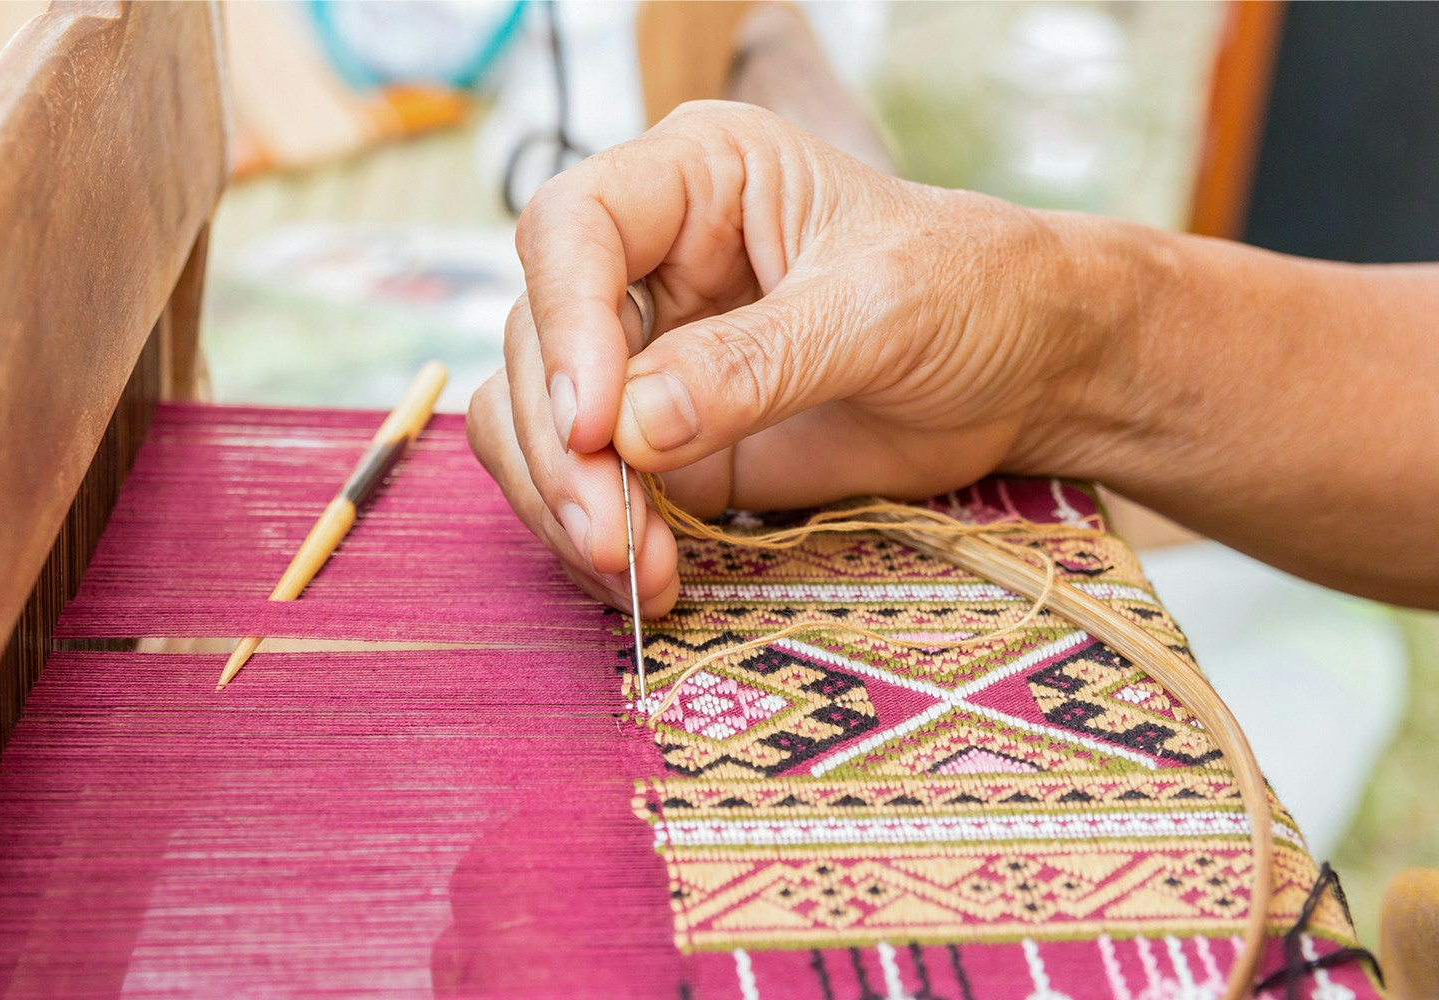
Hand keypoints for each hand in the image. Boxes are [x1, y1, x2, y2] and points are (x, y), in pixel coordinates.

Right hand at [467, 101, 1107, 615]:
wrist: (1024, 373)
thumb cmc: (973, 291)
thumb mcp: (880, 308)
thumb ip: (758, 362)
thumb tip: (631, 429)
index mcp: (694, 177)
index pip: (572, 227)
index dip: (563, 322)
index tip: (595, 425)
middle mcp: (647, 260)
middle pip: (535, 338)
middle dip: (560, 448)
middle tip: (613, 533)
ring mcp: (644, 354)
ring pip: (532, 418)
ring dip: (562, 501)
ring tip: (636, 569)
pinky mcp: (659, 440)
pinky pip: (583, 484)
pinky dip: (591, 534)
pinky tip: (645, 575)